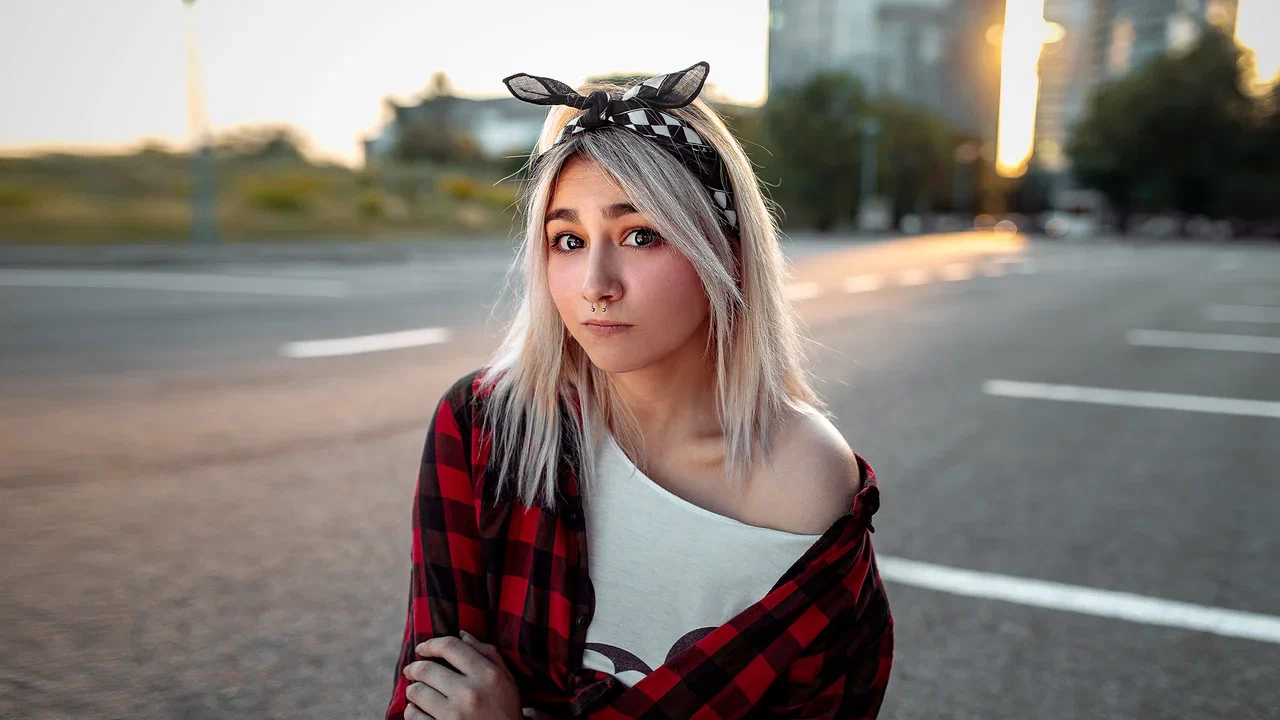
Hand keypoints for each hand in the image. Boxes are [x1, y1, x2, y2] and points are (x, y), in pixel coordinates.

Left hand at [403, 630, 521, 719]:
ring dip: (412, 689)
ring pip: (417, 692)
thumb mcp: (506, 680)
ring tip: (415, 690)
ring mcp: (454, 715)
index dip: (430, 644)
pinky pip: (414, 716)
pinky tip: (416, 708)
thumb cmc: (505, 710)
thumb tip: (462, 634)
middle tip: (411, 670)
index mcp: (487, 675)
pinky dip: (411, 710)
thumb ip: (488, 654)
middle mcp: (470, 693)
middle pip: (427, 670)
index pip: (450, 647)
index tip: (421, 648)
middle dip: (414, 668)